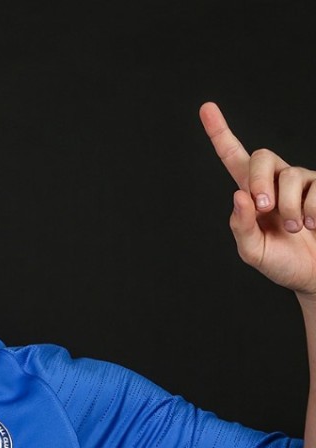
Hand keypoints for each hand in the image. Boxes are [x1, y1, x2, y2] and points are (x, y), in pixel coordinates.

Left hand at [200, 101, 315, 296]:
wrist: (315, 275)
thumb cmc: (282, 263)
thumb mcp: (253, 251)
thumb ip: (241, 227)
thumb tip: (239, 196)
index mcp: (251, 194)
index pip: (233, 157)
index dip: (220, 133)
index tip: (206, 108)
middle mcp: (275, 181)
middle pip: (262, 156)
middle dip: (260, 181)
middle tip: (265, 209)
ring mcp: (302, 182)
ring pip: (290, 175)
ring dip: (289, 208)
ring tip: (295, 229)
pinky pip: (315, 188)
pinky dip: (311, 212)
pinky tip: (314, 225)